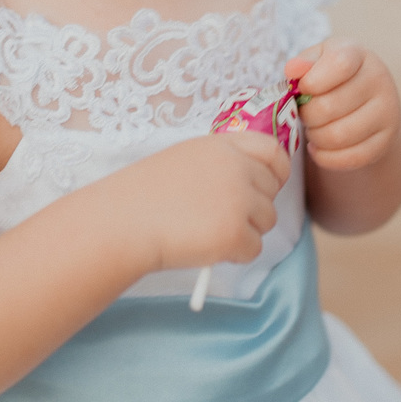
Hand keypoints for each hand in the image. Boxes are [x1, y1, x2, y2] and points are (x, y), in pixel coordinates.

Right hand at [117, 132, 287, 275]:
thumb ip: (222, 162)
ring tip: (207, 231)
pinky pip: (254, 249)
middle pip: (271, 192)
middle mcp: (236, 168)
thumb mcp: (186, 159)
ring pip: (266, 221)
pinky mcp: (235, 233)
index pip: (272, 150)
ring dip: (245, 231)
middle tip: (220, 217)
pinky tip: (204, 247)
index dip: (277, 169)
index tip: (271, 183)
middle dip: (253, 208)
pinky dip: (234, 254)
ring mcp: (238, 201)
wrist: (123, 222)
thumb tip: (255, 181)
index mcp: (222, 146)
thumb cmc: (146, 194)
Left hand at [287, 39, 400, 171]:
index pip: (339, 64)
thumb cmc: (335, 76)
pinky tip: (317, 147)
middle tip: (303, 113)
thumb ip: (304, 62)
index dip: (312, 80)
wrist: (369, 99)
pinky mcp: (386, 142)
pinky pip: (349, 158)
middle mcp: (379, 81)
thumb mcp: (319, 59)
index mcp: (359, 55)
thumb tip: (292, 70)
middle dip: (306, 114)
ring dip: (314, 136)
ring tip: (312, 129)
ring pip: (337, 136)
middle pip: (328, 107)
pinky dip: (324, 157)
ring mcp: (387, 113)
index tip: (303, 88)